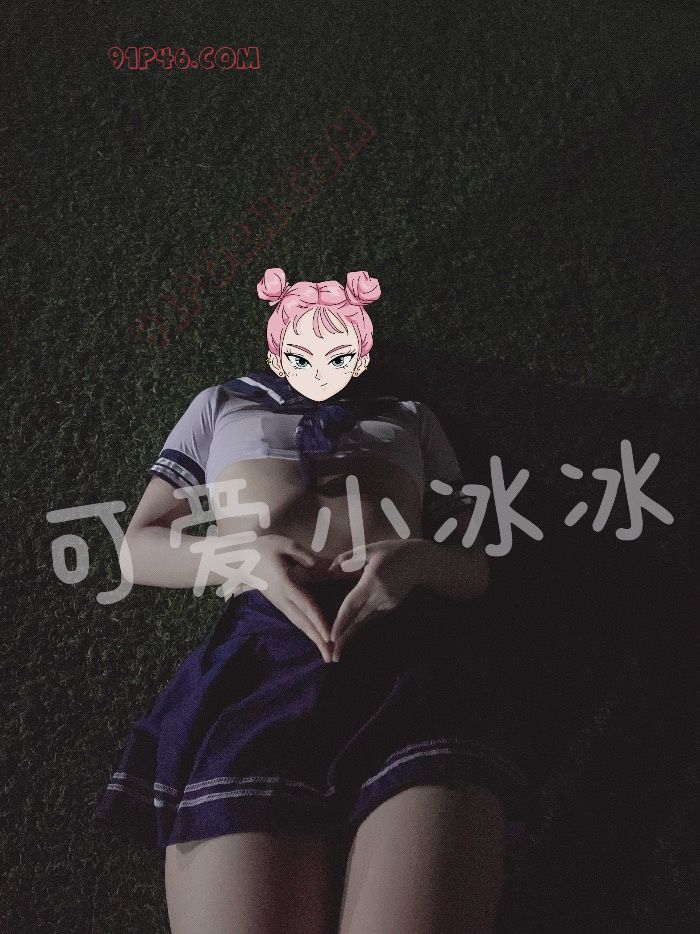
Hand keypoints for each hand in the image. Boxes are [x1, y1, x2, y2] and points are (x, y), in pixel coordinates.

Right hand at [239, 534, 333, 662]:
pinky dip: (307, 629)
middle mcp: (283, 598)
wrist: (239, 560)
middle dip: (317, 639)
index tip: (329, 635)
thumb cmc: (262, 550)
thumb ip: (301, 554)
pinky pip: (296, 619)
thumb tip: (316, 564)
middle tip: (330, 657)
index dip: (318, 620)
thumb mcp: (282, 544)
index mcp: (285, 584)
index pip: (306, 605)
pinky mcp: (280, 603)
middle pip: (302, 622)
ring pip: (299, 623)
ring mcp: (280, 603)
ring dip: (313, 638)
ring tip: (326, 653)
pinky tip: (316, 637)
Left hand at [326, 538, 431, 660]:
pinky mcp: (393, 605)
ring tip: (340, 648)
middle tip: (333, 656)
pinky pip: (374, 615)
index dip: (341, 622)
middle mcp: (380, 596)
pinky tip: (352, 630)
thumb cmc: (393, 551)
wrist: (421, 561)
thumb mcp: (369, 549)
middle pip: (358, 620)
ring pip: (366, 620)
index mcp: (372, 582)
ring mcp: (388, 603)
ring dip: (353, 633)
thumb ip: (347, 557)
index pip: (352, 605)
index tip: (332, 637)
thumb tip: (330, 568)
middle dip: (345, 638)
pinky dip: (362, 622)